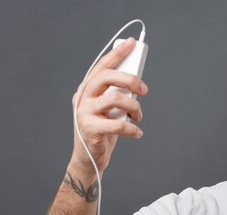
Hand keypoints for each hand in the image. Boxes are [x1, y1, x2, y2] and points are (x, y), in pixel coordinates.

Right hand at [70, 37, 147, 173]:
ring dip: (135, 108)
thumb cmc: (102, 131)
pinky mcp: (90, 129)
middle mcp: (82, 97)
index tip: (133, 43)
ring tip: (138, 117)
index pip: (102, 65)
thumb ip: (117, 95)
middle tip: (144, 90)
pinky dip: (133, 129)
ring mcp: (84, 113)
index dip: (117, 53)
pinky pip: (119, 124)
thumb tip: (136, 83)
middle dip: (130, 79)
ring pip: (116, 99)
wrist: (88, 159)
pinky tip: (137, 132)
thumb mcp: (109, 110)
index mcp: (86, 89)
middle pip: (107, 77)